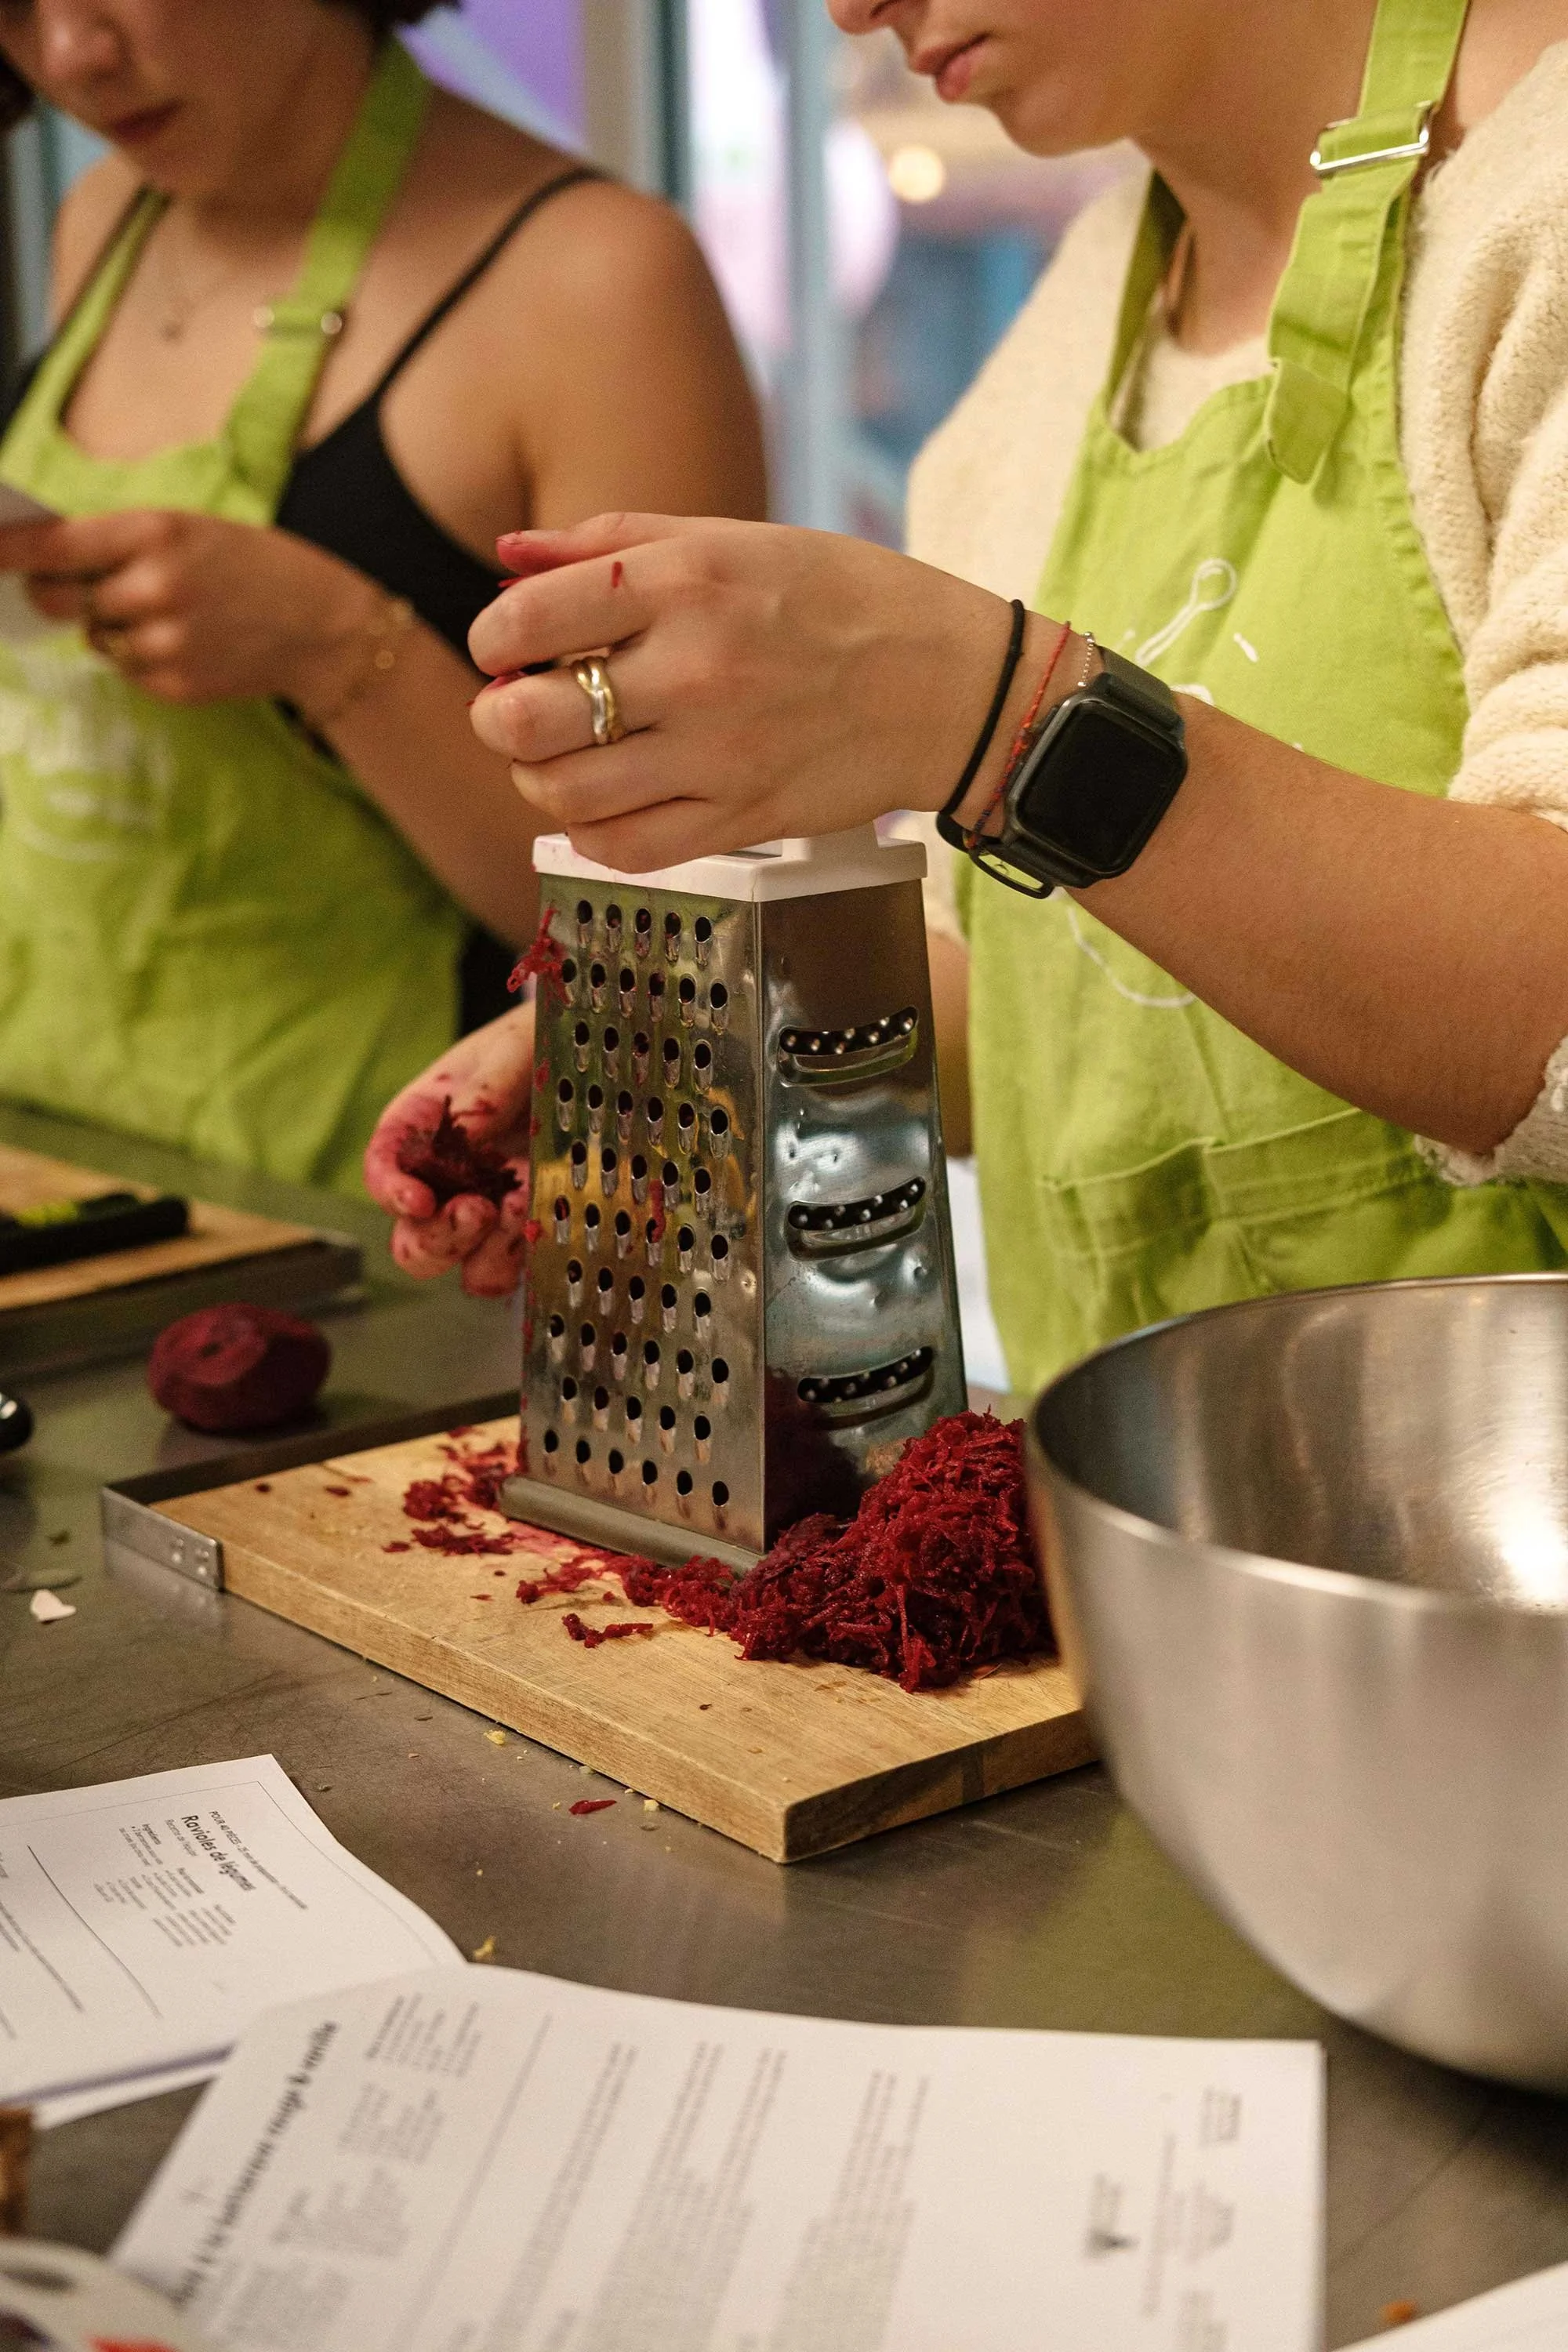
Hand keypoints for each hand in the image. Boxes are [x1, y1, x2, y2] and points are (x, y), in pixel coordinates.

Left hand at [0, 508, 384, 711]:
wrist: (321, 624)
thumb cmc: (247, 565)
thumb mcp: (187, 529)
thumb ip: (117, 541)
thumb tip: (39, 564)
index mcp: (154, 533)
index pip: (53, 546)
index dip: (5, 550)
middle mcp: (154, 588)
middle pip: (56, 597)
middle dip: (58, 592)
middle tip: (90, 585)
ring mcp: (164, 642)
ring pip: (93, 637)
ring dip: (111, 627)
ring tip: (168, 615)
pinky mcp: (175, 685)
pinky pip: (125, 670)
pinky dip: (141, 658)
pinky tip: (187, 644)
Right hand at [364, 1006, 536, 1298]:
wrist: (586, 1051)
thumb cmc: (534, 1044)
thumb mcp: (511, 1050)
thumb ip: (486, 1091)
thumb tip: (466, 1136)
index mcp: (420, 1128)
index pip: (384, 1171)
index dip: (392, 1193)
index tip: (421, 1200)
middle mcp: (444, 1180)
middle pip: (413, 1239)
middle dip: (439, 1237)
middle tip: (477, 1210)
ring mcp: (486, 1208)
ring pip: (461, 1265)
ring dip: (483, 1253)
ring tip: (518, 1209)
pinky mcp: (528, 1227)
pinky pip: (514, 1264)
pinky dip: (524, 1255)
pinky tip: (545, 1218)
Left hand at [467, 513, 1018, 872]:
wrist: (947, 683)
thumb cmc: (839, 599)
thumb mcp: (729, 540)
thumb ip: (611, 544)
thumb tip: (507, 559)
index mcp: (684, 583)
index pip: (526, 622)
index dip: (491, 641)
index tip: (505, 648)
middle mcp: (693, 671)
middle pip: (528, 720)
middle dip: (500, 718)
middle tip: (517, 711)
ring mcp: (717, 756)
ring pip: (564, 795)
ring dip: (539, 779)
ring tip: (561, 757)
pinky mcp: (741, 820)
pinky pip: (624, 850)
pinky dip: (590, 834)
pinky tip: (601, 805)